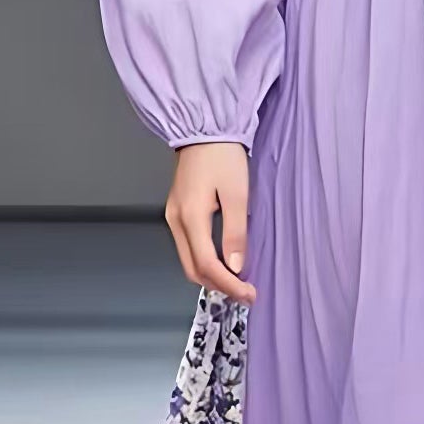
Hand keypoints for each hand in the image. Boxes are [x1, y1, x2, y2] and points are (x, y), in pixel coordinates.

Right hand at [165, 142, 256, 302]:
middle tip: (245, 293)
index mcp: (190, 217)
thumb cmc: (223, 156)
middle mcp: (176, 221)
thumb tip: (236, 267)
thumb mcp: (237, 194)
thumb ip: (235, 232)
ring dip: (212, 276)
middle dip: (219, 286)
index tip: (249, 294)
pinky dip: (205, 261)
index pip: (207, 265)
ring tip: (238, 281)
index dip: (229, 284)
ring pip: (189, 261)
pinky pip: (188, 247)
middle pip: (193, 269)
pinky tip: (223, 262)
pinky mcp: (177, 212)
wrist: (203, 130)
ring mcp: (173, 217)